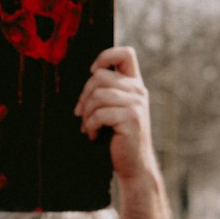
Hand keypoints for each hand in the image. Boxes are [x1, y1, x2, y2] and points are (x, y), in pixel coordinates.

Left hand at [74, 46, 154, 182]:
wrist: (134, 165)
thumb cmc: (118, 136)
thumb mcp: (115, 108)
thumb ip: (107, 90)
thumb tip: (87, 75)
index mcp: (134, 84)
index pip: (126, 53)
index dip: (105, 56)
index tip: (92, 72)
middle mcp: (138, 91)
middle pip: (100, 76)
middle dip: (84, 96)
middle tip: (80, 114)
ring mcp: (136, 104)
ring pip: (98, 95)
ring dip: (86, 113)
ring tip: (87, 126)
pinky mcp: (131, 118)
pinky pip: (100, 113)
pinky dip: (91, 125)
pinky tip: (93, 135)